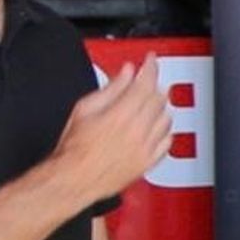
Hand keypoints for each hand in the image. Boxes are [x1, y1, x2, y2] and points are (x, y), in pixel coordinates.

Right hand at [54, 56, 172, 204]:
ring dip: (161, 106)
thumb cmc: (73, 150)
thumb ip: (111, 88)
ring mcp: (145, 148)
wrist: (73, 180)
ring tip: (150, 102)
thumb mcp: (84, 109)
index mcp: (121, 115)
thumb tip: (126, 73)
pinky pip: (167, 141)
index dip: (150, 67)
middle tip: (147, 80)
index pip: (146, 83)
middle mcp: (137, 131)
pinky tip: (157, 126)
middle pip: (159, 99)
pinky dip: (165, 130)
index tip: (150, 60)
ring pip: (166, 118)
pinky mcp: (147, 163)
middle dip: (155, 85)